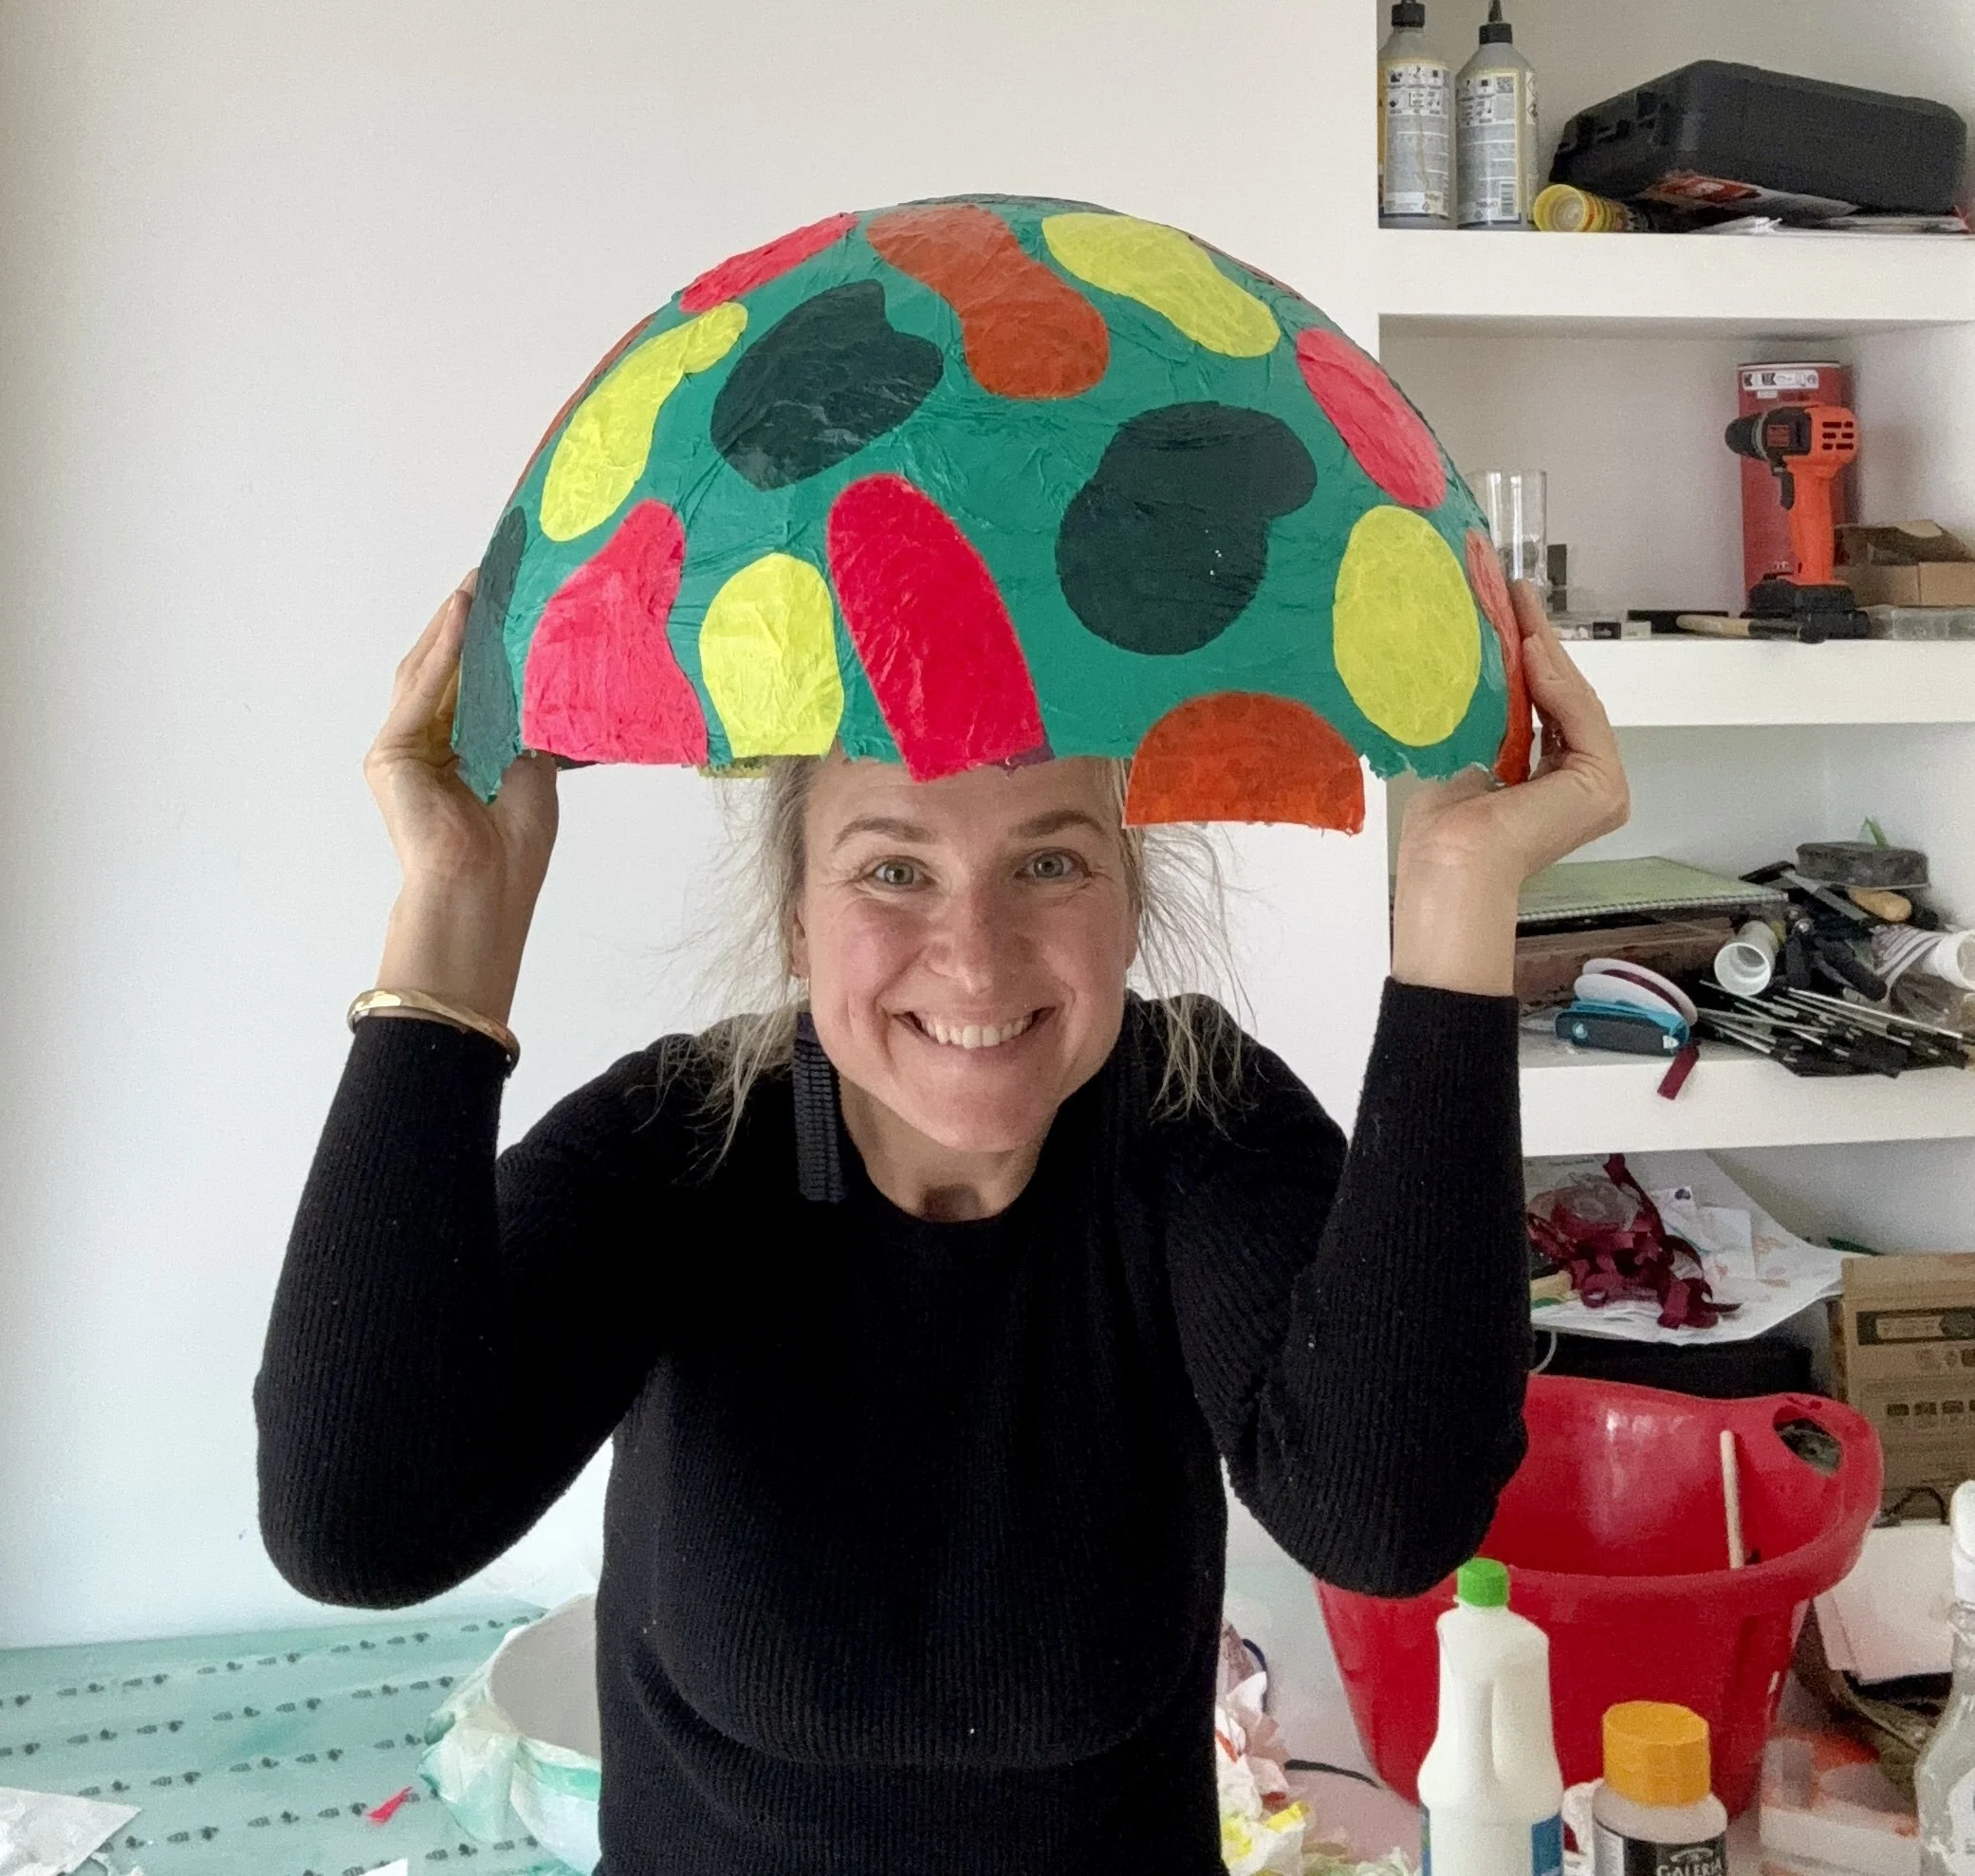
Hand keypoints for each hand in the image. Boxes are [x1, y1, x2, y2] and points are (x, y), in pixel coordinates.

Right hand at [363, 574, 558, 1021]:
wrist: (482, 892)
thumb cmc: (512, 850)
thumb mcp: (532, 771)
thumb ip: (526, 726)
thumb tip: (544, 680)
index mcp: (459, 752)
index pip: (472, 683)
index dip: (489, 641)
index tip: (513, 598)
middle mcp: (426, 746)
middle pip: (443, 669)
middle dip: (467, 620)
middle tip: (495, 572)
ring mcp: (402, 748)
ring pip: (427, 671)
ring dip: (453, 624)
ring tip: (480, 581)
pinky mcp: (389, 753)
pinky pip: (419, 690)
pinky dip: (443, 651)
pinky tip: (463, 614)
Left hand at [1390, 582, 1628, 995]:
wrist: (1452, 861)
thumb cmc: (1445, 830)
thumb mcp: (1470, 752)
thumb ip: (1489, 715)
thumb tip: (1479, 666)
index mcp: (1552, 785)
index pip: (1546, 708)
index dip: (1529, 660)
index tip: (1509, 614)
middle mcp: (1582, 787)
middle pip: (1564, 699)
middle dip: (1540, 644)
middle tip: (1517, 594)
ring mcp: (1600, 788)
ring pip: (1574, 702)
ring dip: (1546, 652)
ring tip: (1520, 607)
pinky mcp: (1604, 785)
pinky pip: (1582, 716)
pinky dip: (1556, 680)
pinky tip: (1532, 646)